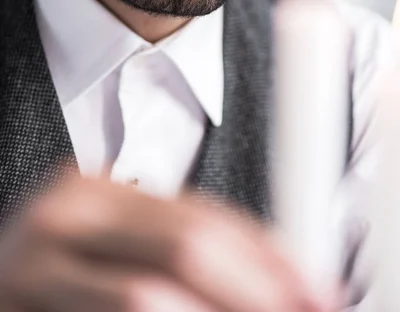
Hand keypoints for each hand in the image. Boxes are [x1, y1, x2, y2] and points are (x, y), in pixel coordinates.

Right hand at [0, 176, 330, 311]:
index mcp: (91, 189)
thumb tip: (276, 270)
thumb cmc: (58, 270)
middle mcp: (61, 216)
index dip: (267, 254)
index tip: (315, 288)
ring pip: (148, 297)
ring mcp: (32, 270)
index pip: (200, 214)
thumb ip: (178, 241)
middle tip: (308, 310)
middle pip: (184, 245)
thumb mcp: (117, 243)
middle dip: (256, 288)